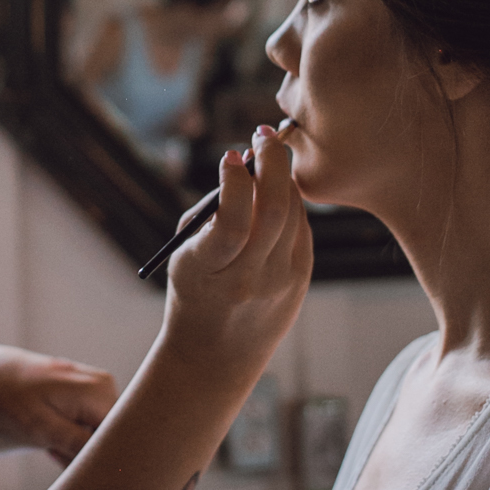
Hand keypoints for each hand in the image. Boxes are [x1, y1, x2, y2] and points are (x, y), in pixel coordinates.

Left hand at [0, 343, 117, 462]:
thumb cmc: (11, 398)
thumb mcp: (42, 429)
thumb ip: (78, 445)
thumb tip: (113, 463)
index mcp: (99, 392)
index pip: (119, 438)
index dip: (100, 458)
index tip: (73, 466)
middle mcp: (105, 385)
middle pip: (109, 435)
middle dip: (84, 453)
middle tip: (53, 454)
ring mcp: (96, 386)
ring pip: (98, 431)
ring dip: (76, 445)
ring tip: (48, 444)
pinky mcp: (87, 390)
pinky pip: (89, 421)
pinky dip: (72, 434)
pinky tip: (52, 437)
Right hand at [160, 125, 311, 388]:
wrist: (214, 355)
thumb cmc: (193, 291)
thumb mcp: (187, 254)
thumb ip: (212, 212)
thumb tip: (245, 163)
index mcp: (208, 272)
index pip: (232, 222)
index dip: (236, 182)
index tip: (231, 155)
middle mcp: (249, 279)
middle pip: (275, 210)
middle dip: (272, 163)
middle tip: (262, 134)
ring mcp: (281, 283)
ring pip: (294, 214)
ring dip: (282, 178)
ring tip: (267, 158)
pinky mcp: (301, 281)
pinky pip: (302, 229)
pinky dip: (292, 203)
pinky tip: (277, 192)